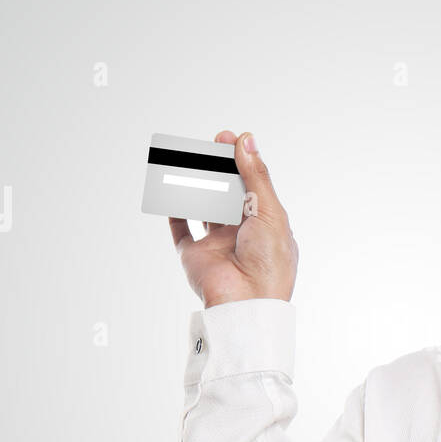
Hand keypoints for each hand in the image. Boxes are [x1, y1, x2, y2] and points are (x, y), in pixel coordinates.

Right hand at [169, 130, 297, 307]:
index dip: (242, 162)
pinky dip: (174, 210)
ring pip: (203, 207)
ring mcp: (216, 244)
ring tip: (187, 160)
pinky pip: (181, 229)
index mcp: (266, 224)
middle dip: (219, 169)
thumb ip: (256, 176)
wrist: (247, 302)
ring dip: (196, 185)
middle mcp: (242, 233)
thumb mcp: (269, 211)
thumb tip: (246, 140)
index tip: (230, 139)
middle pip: (227, 194)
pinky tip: (171, 188)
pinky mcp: (194, 255)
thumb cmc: (269, 261)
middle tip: (209, 147)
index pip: (253, 186)